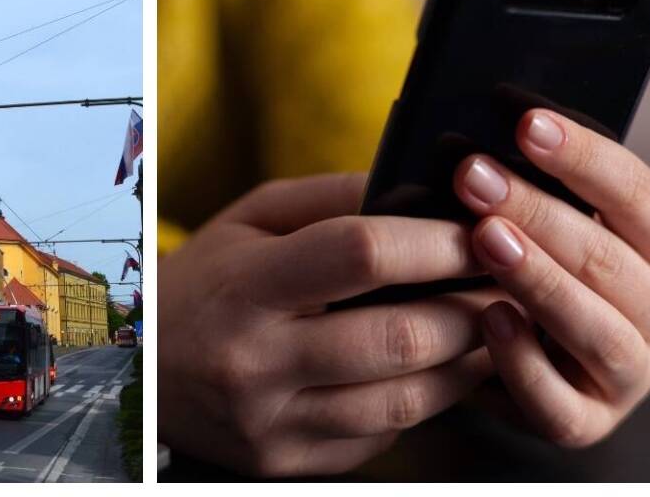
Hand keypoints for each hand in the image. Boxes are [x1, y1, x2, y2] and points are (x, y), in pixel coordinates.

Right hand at [159, 173, 500, 476]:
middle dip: (472, 307)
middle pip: (401, 336)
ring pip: (408, 397)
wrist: (144, 372)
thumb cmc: (206, 282)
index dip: (435, 240)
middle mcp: (256, 361)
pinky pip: (384, 433)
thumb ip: (330, 198)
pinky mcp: (289, 462)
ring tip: (485, 325)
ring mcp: (274, 422)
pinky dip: (425, 399)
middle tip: (505, 283)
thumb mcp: (249, 220)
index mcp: (246, 285)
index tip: (478, 230)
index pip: (360, 254)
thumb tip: (420, 189)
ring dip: (467, 360)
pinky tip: (435, 367)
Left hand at [454, 109, 649, 446]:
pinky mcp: (586, 422)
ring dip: (538, 279)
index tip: (525, 123)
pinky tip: (486, 317)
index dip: (583, 156)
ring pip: (596, 329)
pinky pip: (558, 402)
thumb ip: (534, 187)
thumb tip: (478, 141)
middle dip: (537, 210)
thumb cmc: (532, 268)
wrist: (521, 359)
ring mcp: (630, 375)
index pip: (638, 194)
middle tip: (473, 176)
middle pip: (609, 257)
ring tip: (483, 238)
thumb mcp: (547, 223)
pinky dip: (522, 361)